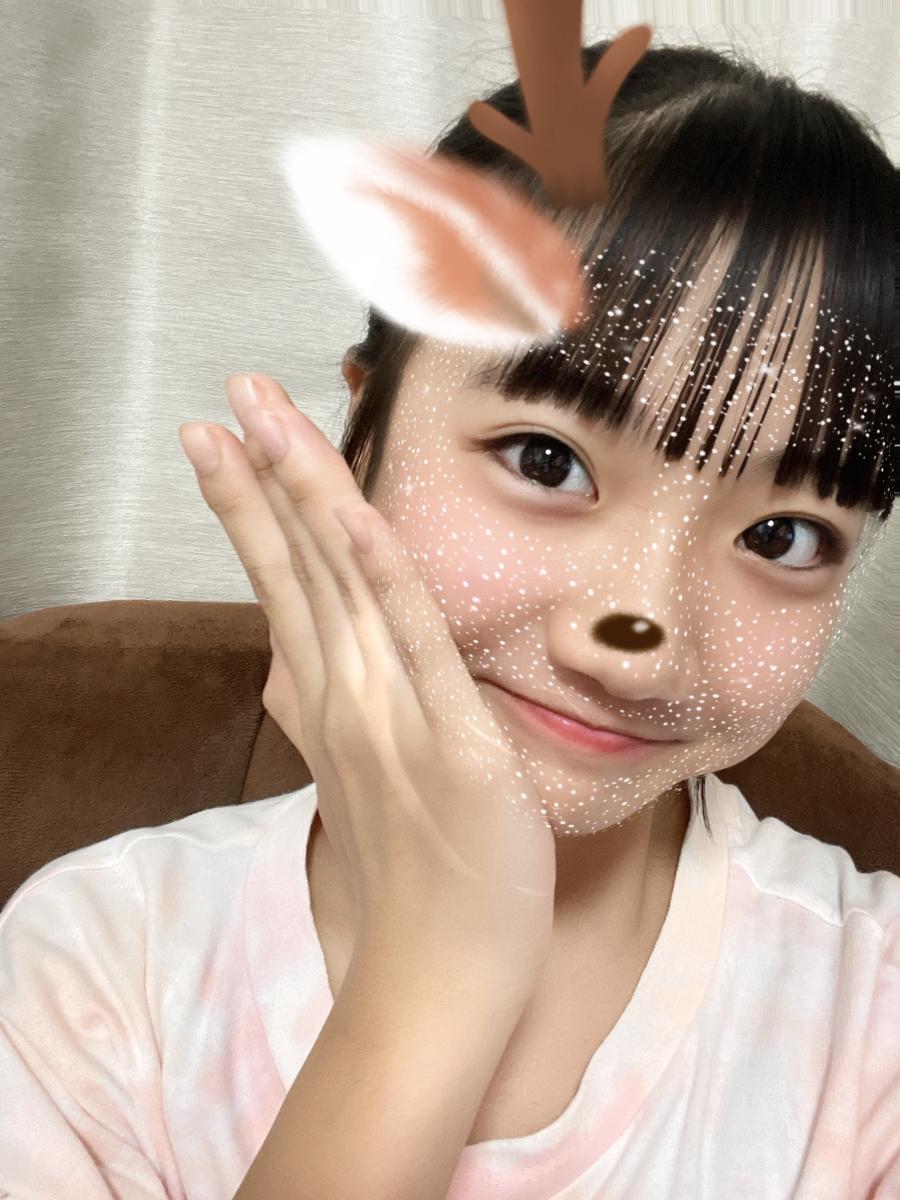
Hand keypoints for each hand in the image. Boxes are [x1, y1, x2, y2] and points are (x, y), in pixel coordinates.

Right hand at [178, 375, 555, 994]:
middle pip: (299, 568)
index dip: (253, 510)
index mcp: (333, 704)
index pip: (287, 585)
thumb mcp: (365, 780)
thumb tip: (302, 662)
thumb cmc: (419, 881)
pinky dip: (385, 581)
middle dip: (263, 476)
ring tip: (264, 421)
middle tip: (227, 397)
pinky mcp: (454, 748)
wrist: (440, 982)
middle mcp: (349, 701)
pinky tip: (356, 519)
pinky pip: (418, 648)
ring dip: (306, 498)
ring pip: (344, 588)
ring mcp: (394, 721)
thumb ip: (337, 708)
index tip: (223, 442)